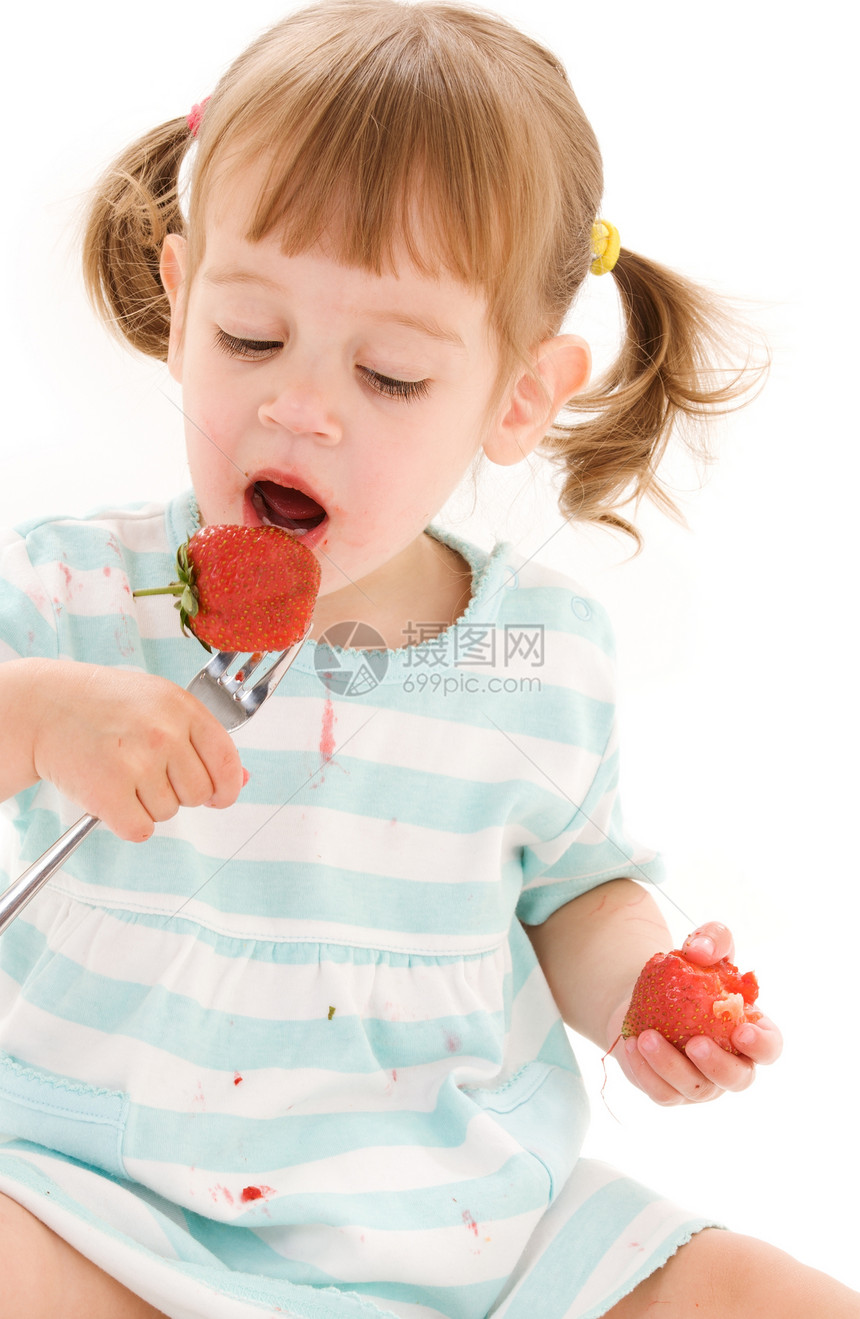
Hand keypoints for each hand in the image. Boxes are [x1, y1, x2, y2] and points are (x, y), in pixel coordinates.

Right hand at [30, 660, 244, 842]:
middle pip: (199, 794)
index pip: (226, 761)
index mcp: (182, 708)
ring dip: (147, 804)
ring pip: (168, 813)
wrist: (46, 707)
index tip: (219, 796)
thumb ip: (202, 740)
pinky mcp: (108, 792)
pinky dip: (127, 822)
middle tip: (147, 772)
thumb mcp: (160, 704)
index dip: (226, 787)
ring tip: (122, 773)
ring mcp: (137, 763)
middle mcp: (163, 734)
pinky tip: (111, 795)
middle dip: (179, 792)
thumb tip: (240, 779)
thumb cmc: (105, 706)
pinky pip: (140, 830)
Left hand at [606, 922, 782, 1105]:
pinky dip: (646, 1072)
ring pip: (696, 1089)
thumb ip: (711, 939)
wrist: (647, 994)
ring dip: (671, 1066)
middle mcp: (732, 1065)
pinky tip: (632, 1045)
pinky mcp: (671, 1091)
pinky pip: (662, 1092)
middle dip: (718, 1066)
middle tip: (695, 1043)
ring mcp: (702, 1083)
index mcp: (750, 1034)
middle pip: (738, 1080)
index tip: (742, 1031)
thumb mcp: (703, 945)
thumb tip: (699, 951)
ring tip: (646, 1037)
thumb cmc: (688, 973)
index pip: (769, 1048)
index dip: (762, 1045)